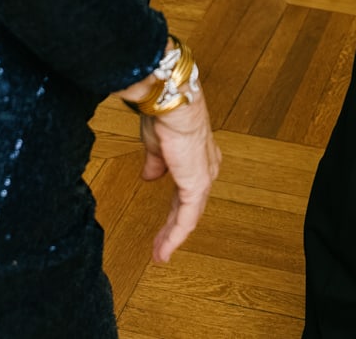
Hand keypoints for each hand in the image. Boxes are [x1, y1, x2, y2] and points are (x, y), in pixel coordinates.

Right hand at [138, 98, 219, 263]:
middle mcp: (204, 169)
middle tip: (160, 248)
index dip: (174, 211)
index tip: (162, 226)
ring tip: (160, 254)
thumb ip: (156, 163)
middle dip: (173, 229)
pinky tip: (164, 249)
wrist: (171, 102)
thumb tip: (150, 176)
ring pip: (189, 217)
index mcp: (195, 158)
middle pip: (189, 208)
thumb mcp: (156, 144)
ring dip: (172, 236)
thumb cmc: (165, 114)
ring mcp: (203, 179)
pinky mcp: (197, 186)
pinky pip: (187, 218)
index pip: (185, 192)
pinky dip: (175, 235)